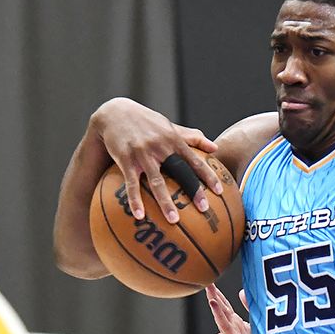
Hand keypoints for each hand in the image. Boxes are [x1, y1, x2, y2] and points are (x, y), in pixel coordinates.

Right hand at [91, 97, 221, 222]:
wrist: (114, 113)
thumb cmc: (147, 122)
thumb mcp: (170, 126)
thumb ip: (193, 137)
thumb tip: (216, 147)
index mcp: (174, 140)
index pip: (195, 160)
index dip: (208, 175)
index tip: (220, 191)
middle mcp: (160, 147)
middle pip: (180, 171)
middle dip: (193, 190)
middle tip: (205, 209)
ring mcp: (142, 154)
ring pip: (156, 181)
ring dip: (165, 201)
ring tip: (173, 220)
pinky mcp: (125, 160)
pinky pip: (131, 183)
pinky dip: (135, 200)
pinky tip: (139, 216)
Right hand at [206, 284, 252, 333]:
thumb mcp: (255, 322)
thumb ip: (249, 307)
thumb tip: (241, 291)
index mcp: (236, 324)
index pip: (225, 307)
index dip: (218, 295)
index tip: (210, 283)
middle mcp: (233, 331)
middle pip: (222, 313)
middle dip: (215, 300)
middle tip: (208, 288)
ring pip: (225, 327)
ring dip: (217, 315)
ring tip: (212, 303)